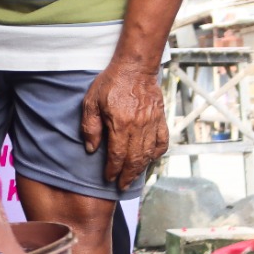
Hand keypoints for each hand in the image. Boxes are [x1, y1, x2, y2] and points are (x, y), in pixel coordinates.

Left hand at [82, 60, 167, 190]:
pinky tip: (150, 158)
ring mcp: (152, 122)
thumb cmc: (111, 83)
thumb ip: (90, 127)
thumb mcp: (91, 102)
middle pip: (135, 158)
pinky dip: (157, 152)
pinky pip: (162, 140)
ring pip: (149, 152)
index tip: (109, 178)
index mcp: (121, 123)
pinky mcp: (160, 118)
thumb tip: (92, 148)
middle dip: (128, 175)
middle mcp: (139, 126)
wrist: (135, 67)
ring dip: (141, 168)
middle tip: (122, 186)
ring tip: (134, 177)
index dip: (113, 169)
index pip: (118, 155)